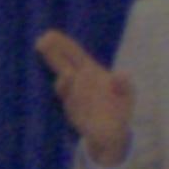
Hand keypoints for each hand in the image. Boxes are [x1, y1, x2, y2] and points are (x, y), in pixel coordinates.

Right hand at [34, 30, 134, 166]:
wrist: (113, 134)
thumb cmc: (119, 108)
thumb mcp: (127, 94)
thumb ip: (124, 84)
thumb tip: (121, 73)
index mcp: (90, 70)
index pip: (74, 54)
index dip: (63, 44)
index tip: (50, 34)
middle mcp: (79, 80)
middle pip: (62, 63)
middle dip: (52, 53)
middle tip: (41, 41)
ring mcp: (73, 95)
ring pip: (63, 80)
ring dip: (61, 74)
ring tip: (58, 64)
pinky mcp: (72, 110)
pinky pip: (68, 100)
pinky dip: (68, 91)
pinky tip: (66, 79)